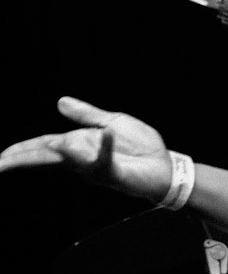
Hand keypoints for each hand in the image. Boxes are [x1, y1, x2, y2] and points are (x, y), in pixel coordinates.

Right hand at [0, 97, 172, 201]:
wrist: (165, 164)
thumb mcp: (112, 122)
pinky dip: (103, 148)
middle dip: (21, 160)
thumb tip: (59, 102)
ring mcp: (95, 167)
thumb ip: (86, 114)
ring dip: (54, 150)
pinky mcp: (113, 171)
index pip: (43, 146)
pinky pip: (104, 159)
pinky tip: (103, 136)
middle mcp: (81, 158)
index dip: (20, 150)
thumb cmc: (140, 146)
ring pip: (68, 158)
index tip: (0, 157)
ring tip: (33, 150)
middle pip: (46, 156)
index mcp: (78, 144)